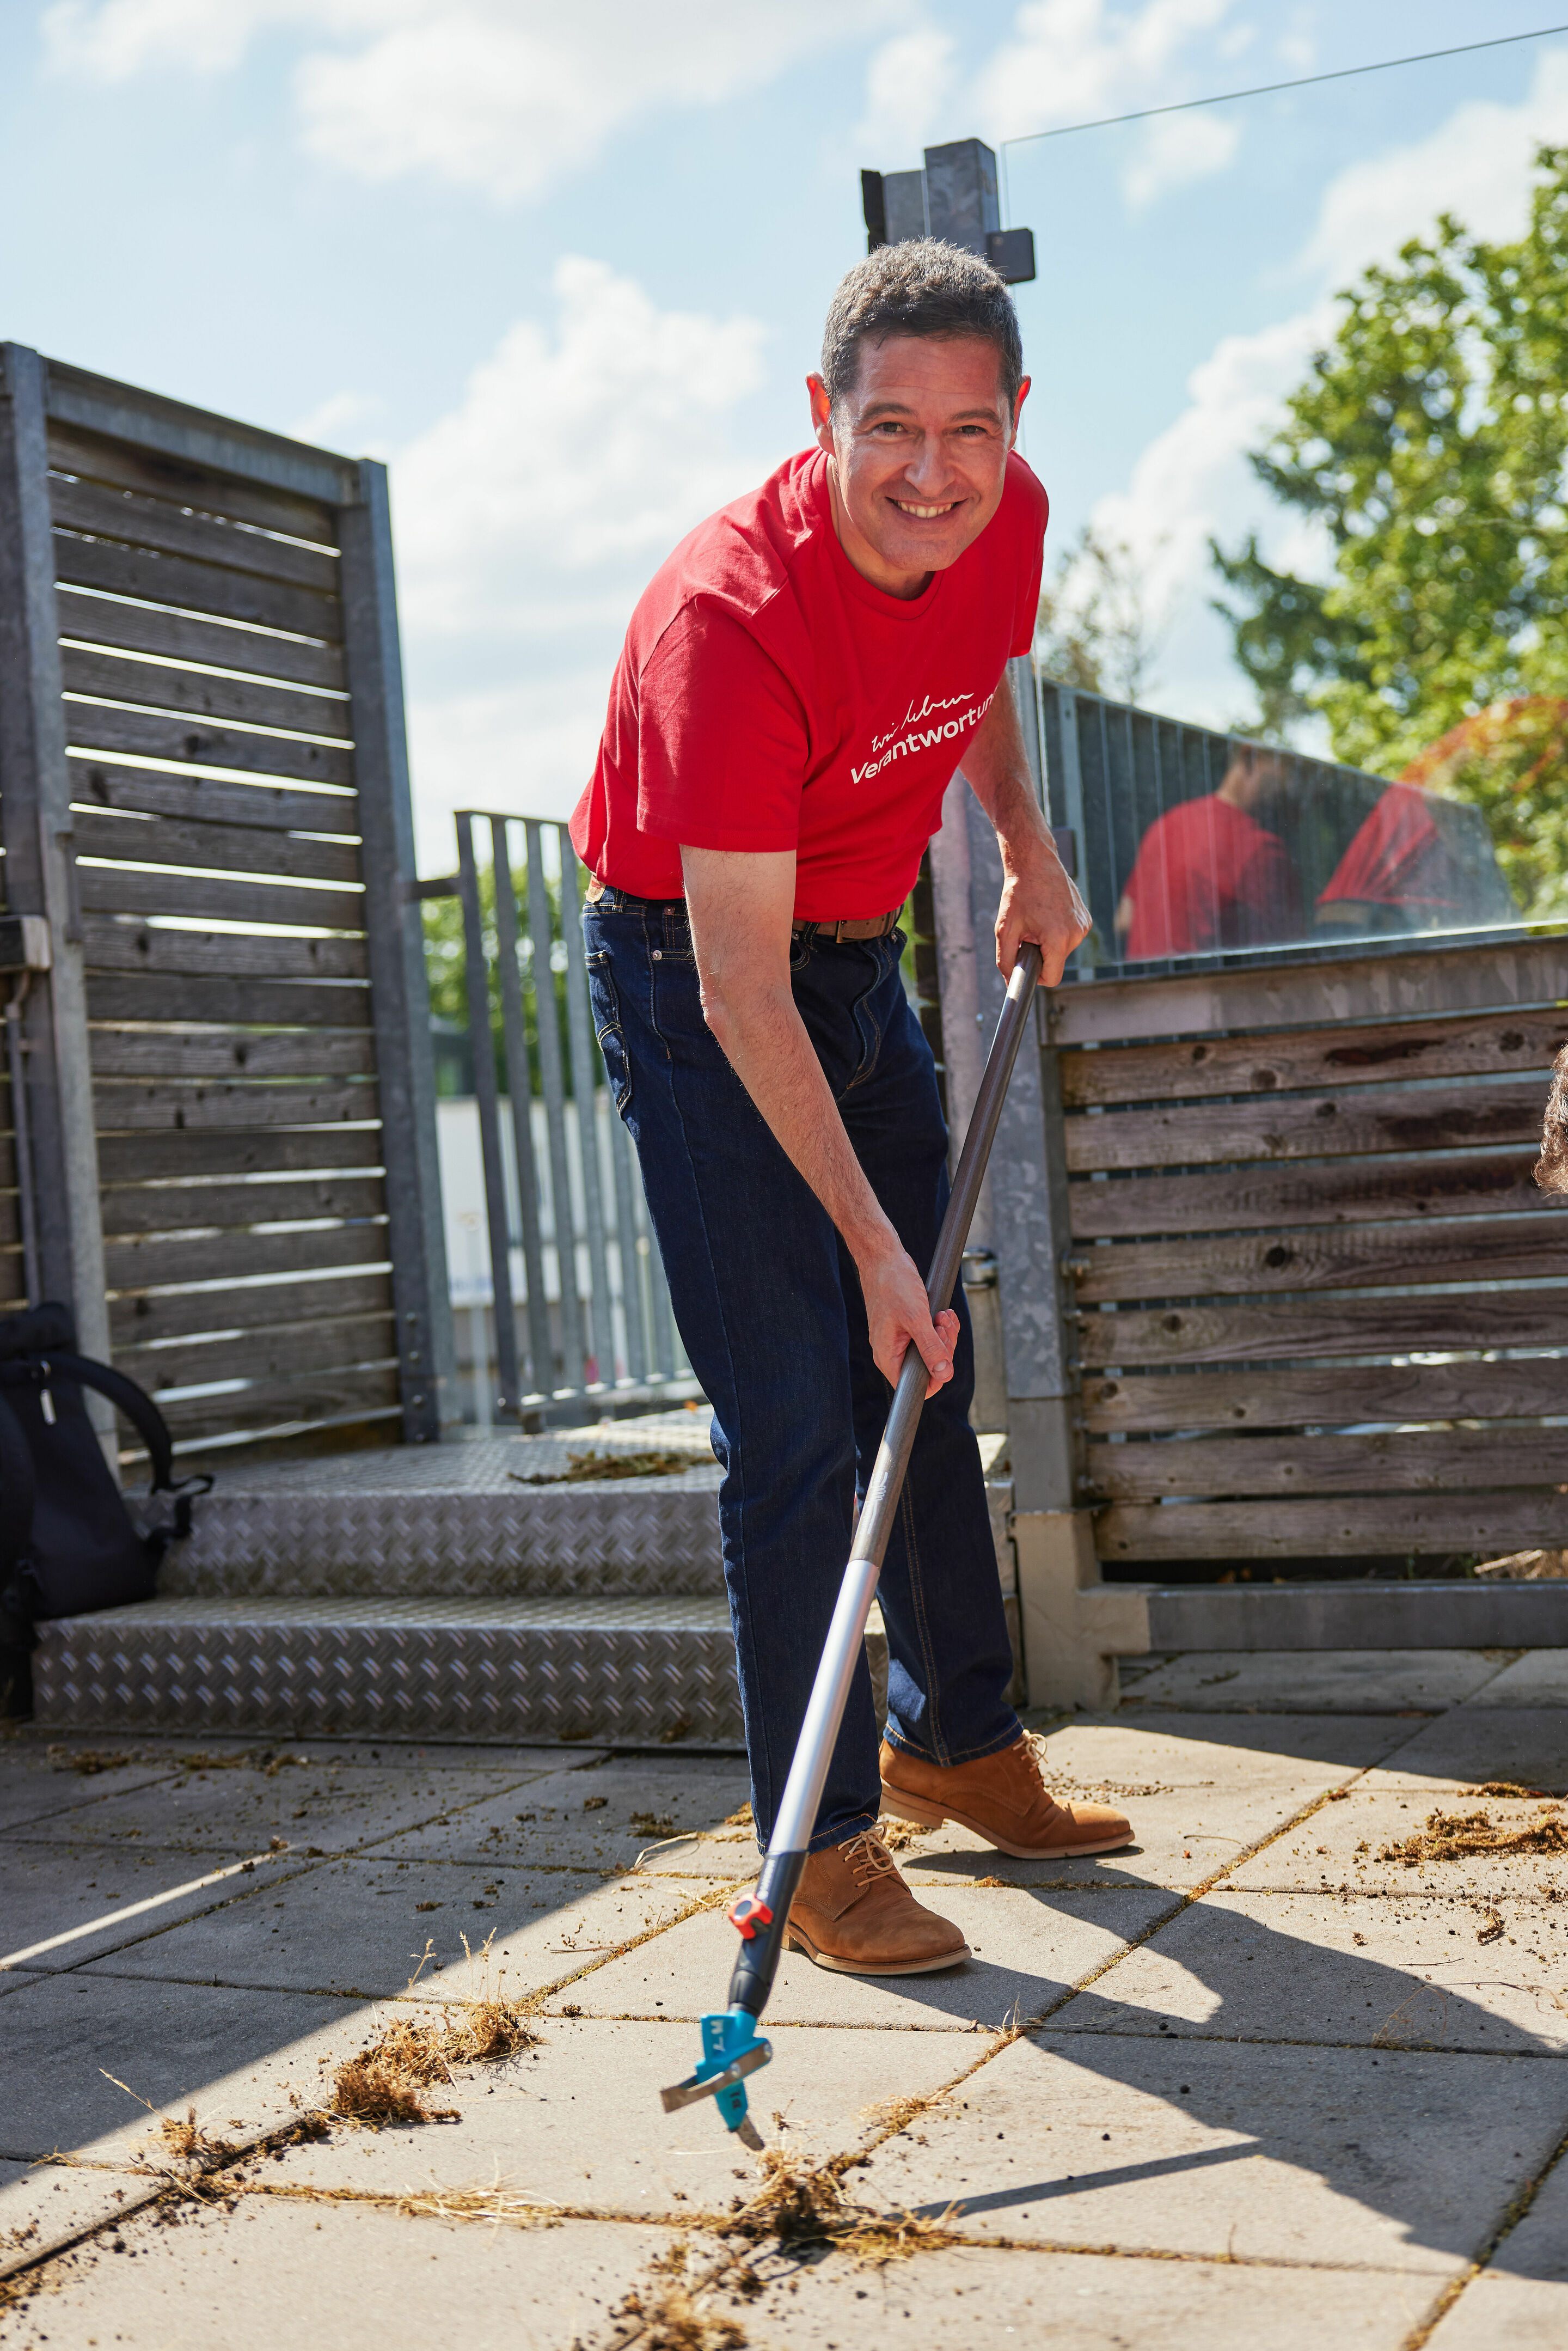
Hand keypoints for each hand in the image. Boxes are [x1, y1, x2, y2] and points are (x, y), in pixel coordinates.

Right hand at [857, 1240, 959, 1396]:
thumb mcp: (916, 1318)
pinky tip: (943, 1313)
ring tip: (942, 1315)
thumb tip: (944, 1374)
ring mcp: (900, 1340)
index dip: (935, 1377)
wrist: (884, 1259)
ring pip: (931, 1351)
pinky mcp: (908, 1328)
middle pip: (927, 1368)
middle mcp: (892, 1352)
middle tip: (942, 1324)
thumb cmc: (893, 1285)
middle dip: (943, 1347)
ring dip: (944, 1334)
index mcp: (887, 1356)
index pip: (913, 1386)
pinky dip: (940, 1326)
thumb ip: (930, 1348)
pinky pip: (930, 1337)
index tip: (943, 1353)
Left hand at [995, 836, 1091, 985]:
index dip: (1036, 976)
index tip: (1026, 964)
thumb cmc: (1018, 894)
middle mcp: (1076, 934)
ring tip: (1038, 920)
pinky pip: (1070, 936)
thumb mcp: (1005, 930)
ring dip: (1049, 942)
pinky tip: (1048, 914)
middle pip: (1056, 963)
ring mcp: (1084, 925)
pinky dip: (1058, 932)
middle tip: (1028, 932)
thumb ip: (1006, 961)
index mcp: (1058, 939)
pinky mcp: (1086, 918)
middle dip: (1041, 954)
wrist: (1034, 862)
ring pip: (1063, 950)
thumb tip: (1011, 983)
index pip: (1052, 978)